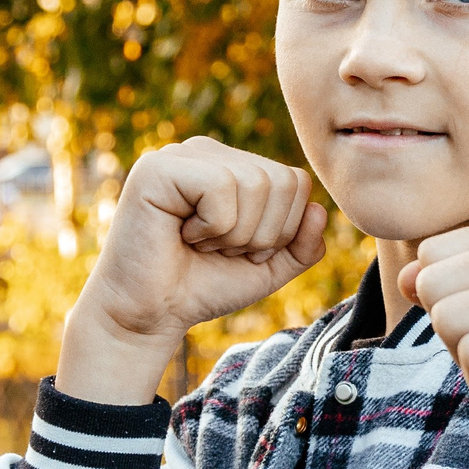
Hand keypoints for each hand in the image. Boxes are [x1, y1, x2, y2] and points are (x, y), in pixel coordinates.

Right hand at [58, 139, 328, 403]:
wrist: (150, 315)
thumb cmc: (203, 286)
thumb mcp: (268, 269)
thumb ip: (303, 245)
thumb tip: (318, 210)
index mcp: (235, 166)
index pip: (296, 182)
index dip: (281, 231)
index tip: (240, 250)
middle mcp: (210, 153)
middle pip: (281, 181)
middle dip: (260, 235)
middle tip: (218, 250)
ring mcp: (182, 155)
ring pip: (255, 183)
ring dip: (234, 234)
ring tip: (199, 243)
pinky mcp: (159, 167)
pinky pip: (220, 188)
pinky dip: (212, 227)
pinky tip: (181, 234)